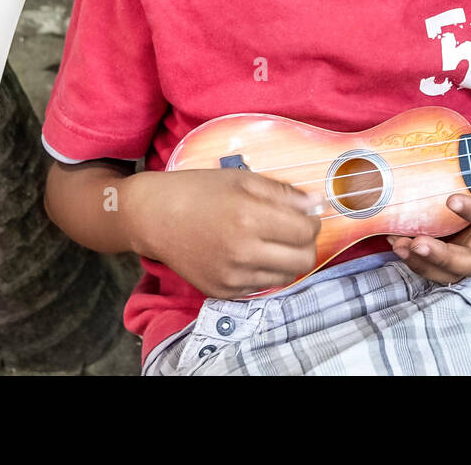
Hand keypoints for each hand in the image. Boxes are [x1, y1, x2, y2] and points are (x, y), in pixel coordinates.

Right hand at [120, 167, 321, 299]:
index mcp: (249, 218)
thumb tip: (317, 204)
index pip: (307, 231)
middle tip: (294, 231)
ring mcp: (231, 276)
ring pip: (286, 277)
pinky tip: (249, 254)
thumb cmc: (199, 192)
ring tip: (270, 241)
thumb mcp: (242, 179)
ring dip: (287, 259)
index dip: (312, 221)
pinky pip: (260, 287)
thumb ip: (283, 193)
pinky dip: (263, 271)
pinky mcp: (221, 291)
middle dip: (307, 244)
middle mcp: (242, 252)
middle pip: (304, 260)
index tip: (305, 214)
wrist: (154, 217)